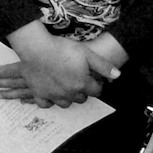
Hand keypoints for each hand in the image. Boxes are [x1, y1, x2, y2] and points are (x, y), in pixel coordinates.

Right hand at [0, 22, 118, 107]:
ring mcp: (53, 95)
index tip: (93, 78)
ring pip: (65, 104)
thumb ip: (103, 66)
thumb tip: (117, 75)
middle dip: (83, 91)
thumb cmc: (61, 48)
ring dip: (68, 97)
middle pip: (81, 99)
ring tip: (66, 87)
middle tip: (79, 80)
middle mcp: (69, 93)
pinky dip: (49, 101)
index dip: (97, 84)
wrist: (35, 47)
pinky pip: (46, 104)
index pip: (96, 91)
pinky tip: (51, 93)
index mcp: (82, 84)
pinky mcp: (39, 93)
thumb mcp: (86, 53)